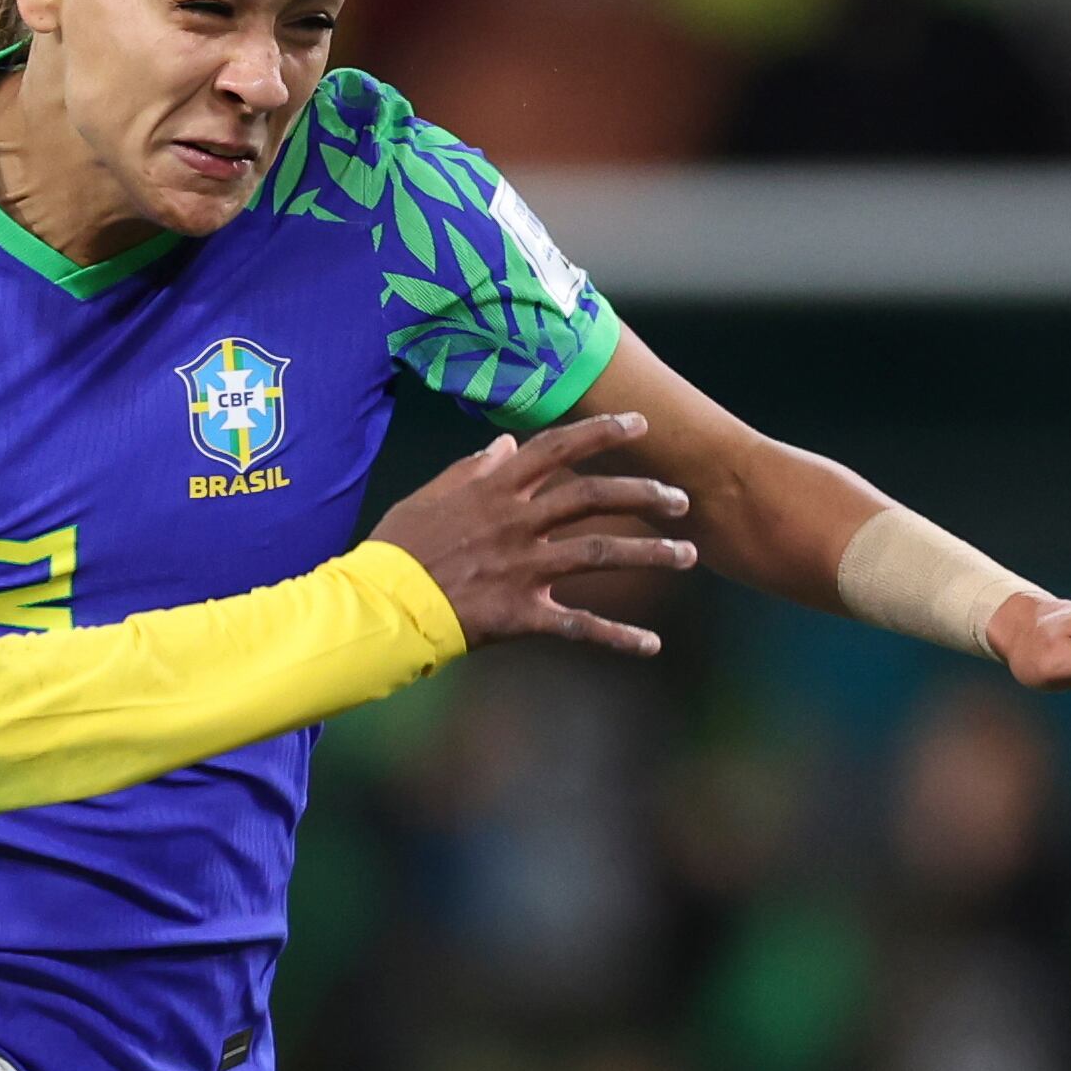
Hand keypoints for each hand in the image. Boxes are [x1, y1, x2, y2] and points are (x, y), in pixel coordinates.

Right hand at [372, 411, 696, 653]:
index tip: (640, 426)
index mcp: (495, 490)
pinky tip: (652, 644)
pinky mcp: (524, 614)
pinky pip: (581, 625)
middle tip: (681, 499)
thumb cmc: (399, 547)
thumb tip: (507, 442)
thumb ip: (472, 468)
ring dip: (650, 554)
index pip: (558, 449)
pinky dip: (619, 637)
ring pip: (601, 554)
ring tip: (689, 555)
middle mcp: (517, 522)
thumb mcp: (430, 495)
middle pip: (593, 498)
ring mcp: (524, 568)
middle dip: (643, 495)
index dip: (602, 434)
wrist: (381, 605)